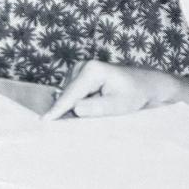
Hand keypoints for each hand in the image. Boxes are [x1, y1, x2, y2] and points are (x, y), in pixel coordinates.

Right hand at [43, 60, 181, 119]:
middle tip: (89, 117)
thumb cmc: (134, 95)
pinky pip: (72, 96)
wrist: (145, 85)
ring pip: (68, 97)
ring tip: (100, 106)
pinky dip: (78, 103)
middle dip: (70, 111)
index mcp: (92, 70)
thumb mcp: (117, 106)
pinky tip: (96, 103)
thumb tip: (74, 108)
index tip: (42, 123)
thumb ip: (95, 108)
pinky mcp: (80, 76)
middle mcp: (83, 65)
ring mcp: (80, 69)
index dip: (57, 110)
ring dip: (76, 107)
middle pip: (67, 96)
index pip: (70, 95)